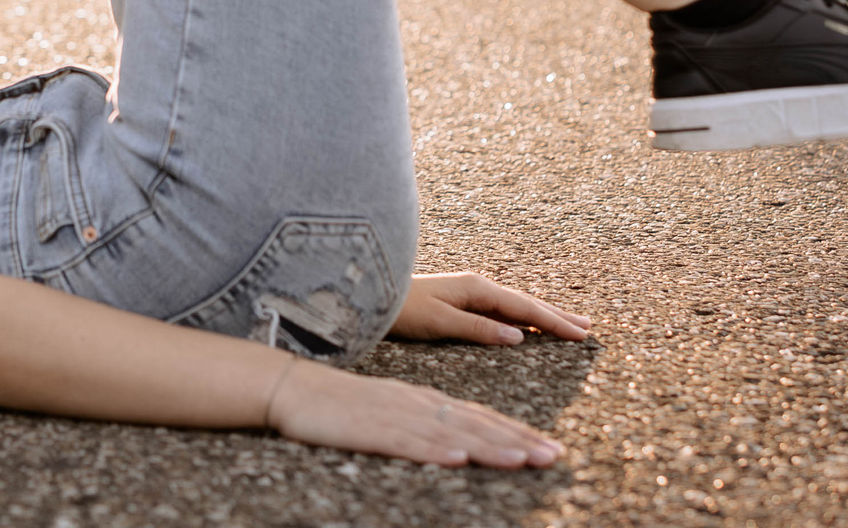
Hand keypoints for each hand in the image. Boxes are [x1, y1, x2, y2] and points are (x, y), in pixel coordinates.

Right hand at [266, 360, 563, 467]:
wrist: (292, 387)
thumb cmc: (341, 405)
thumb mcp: (391, 411)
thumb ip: (425, 424)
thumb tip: (461, 444)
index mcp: (424, 400)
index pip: (480, 416)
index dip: (517, 432)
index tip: (550, 447)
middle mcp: (417, 404)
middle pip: (476, 423)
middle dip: (518, 440)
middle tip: (555, 456)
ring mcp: (395, 415)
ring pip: (451, 433)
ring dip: (489, 447)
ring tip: (523, 459)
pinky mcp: (369, 429)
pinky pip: (406, 442)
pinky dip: (434, 451)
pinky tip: (457, 459)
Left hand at [391, 271, 593, 344]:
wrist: (370, 294)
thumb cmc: (400, 310)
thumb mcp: (439, 322)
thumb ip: (478, 329)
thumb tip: (520, 337)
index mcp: (477, 288)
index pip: (525, 308)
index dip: (554, 322)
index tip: (581, 334)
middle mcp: (477, 286)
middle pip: (526, 303)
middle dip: (557, 315)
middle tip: (587, 328)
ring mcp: (470, 293)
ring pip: (515, 306)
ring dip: (543, 315)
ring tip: (568, 323)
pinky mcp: (462, 301)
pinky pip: (502, 311)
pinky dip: (522, 318)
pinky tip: (529, 325)